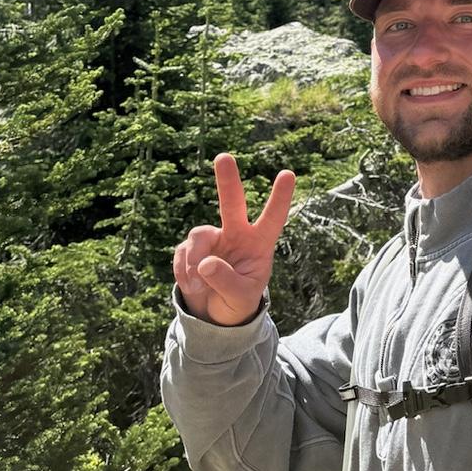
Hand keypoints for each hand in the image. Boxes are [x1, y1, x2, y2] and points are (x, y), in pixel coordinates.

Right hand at [173, 154, 295, 325]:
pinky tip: (191, 285)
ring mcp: (214, 238)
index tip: (288, 174)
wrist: (215, 313)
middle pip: (232, 203)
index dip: (280, 197)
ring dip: (194, 261)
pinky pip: (182, 252)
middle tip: (224, 157)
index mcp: (260, 243)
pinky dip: (183, 271)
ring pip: (198, 235)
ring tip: (198, 285)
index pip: (273, 217)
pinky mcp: (192, 247)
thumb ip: (227, 281)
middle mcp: (237, 233)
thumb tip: (206, 263)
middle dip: (228, 180)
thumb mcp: (240, 297)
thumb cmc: (238, 301)